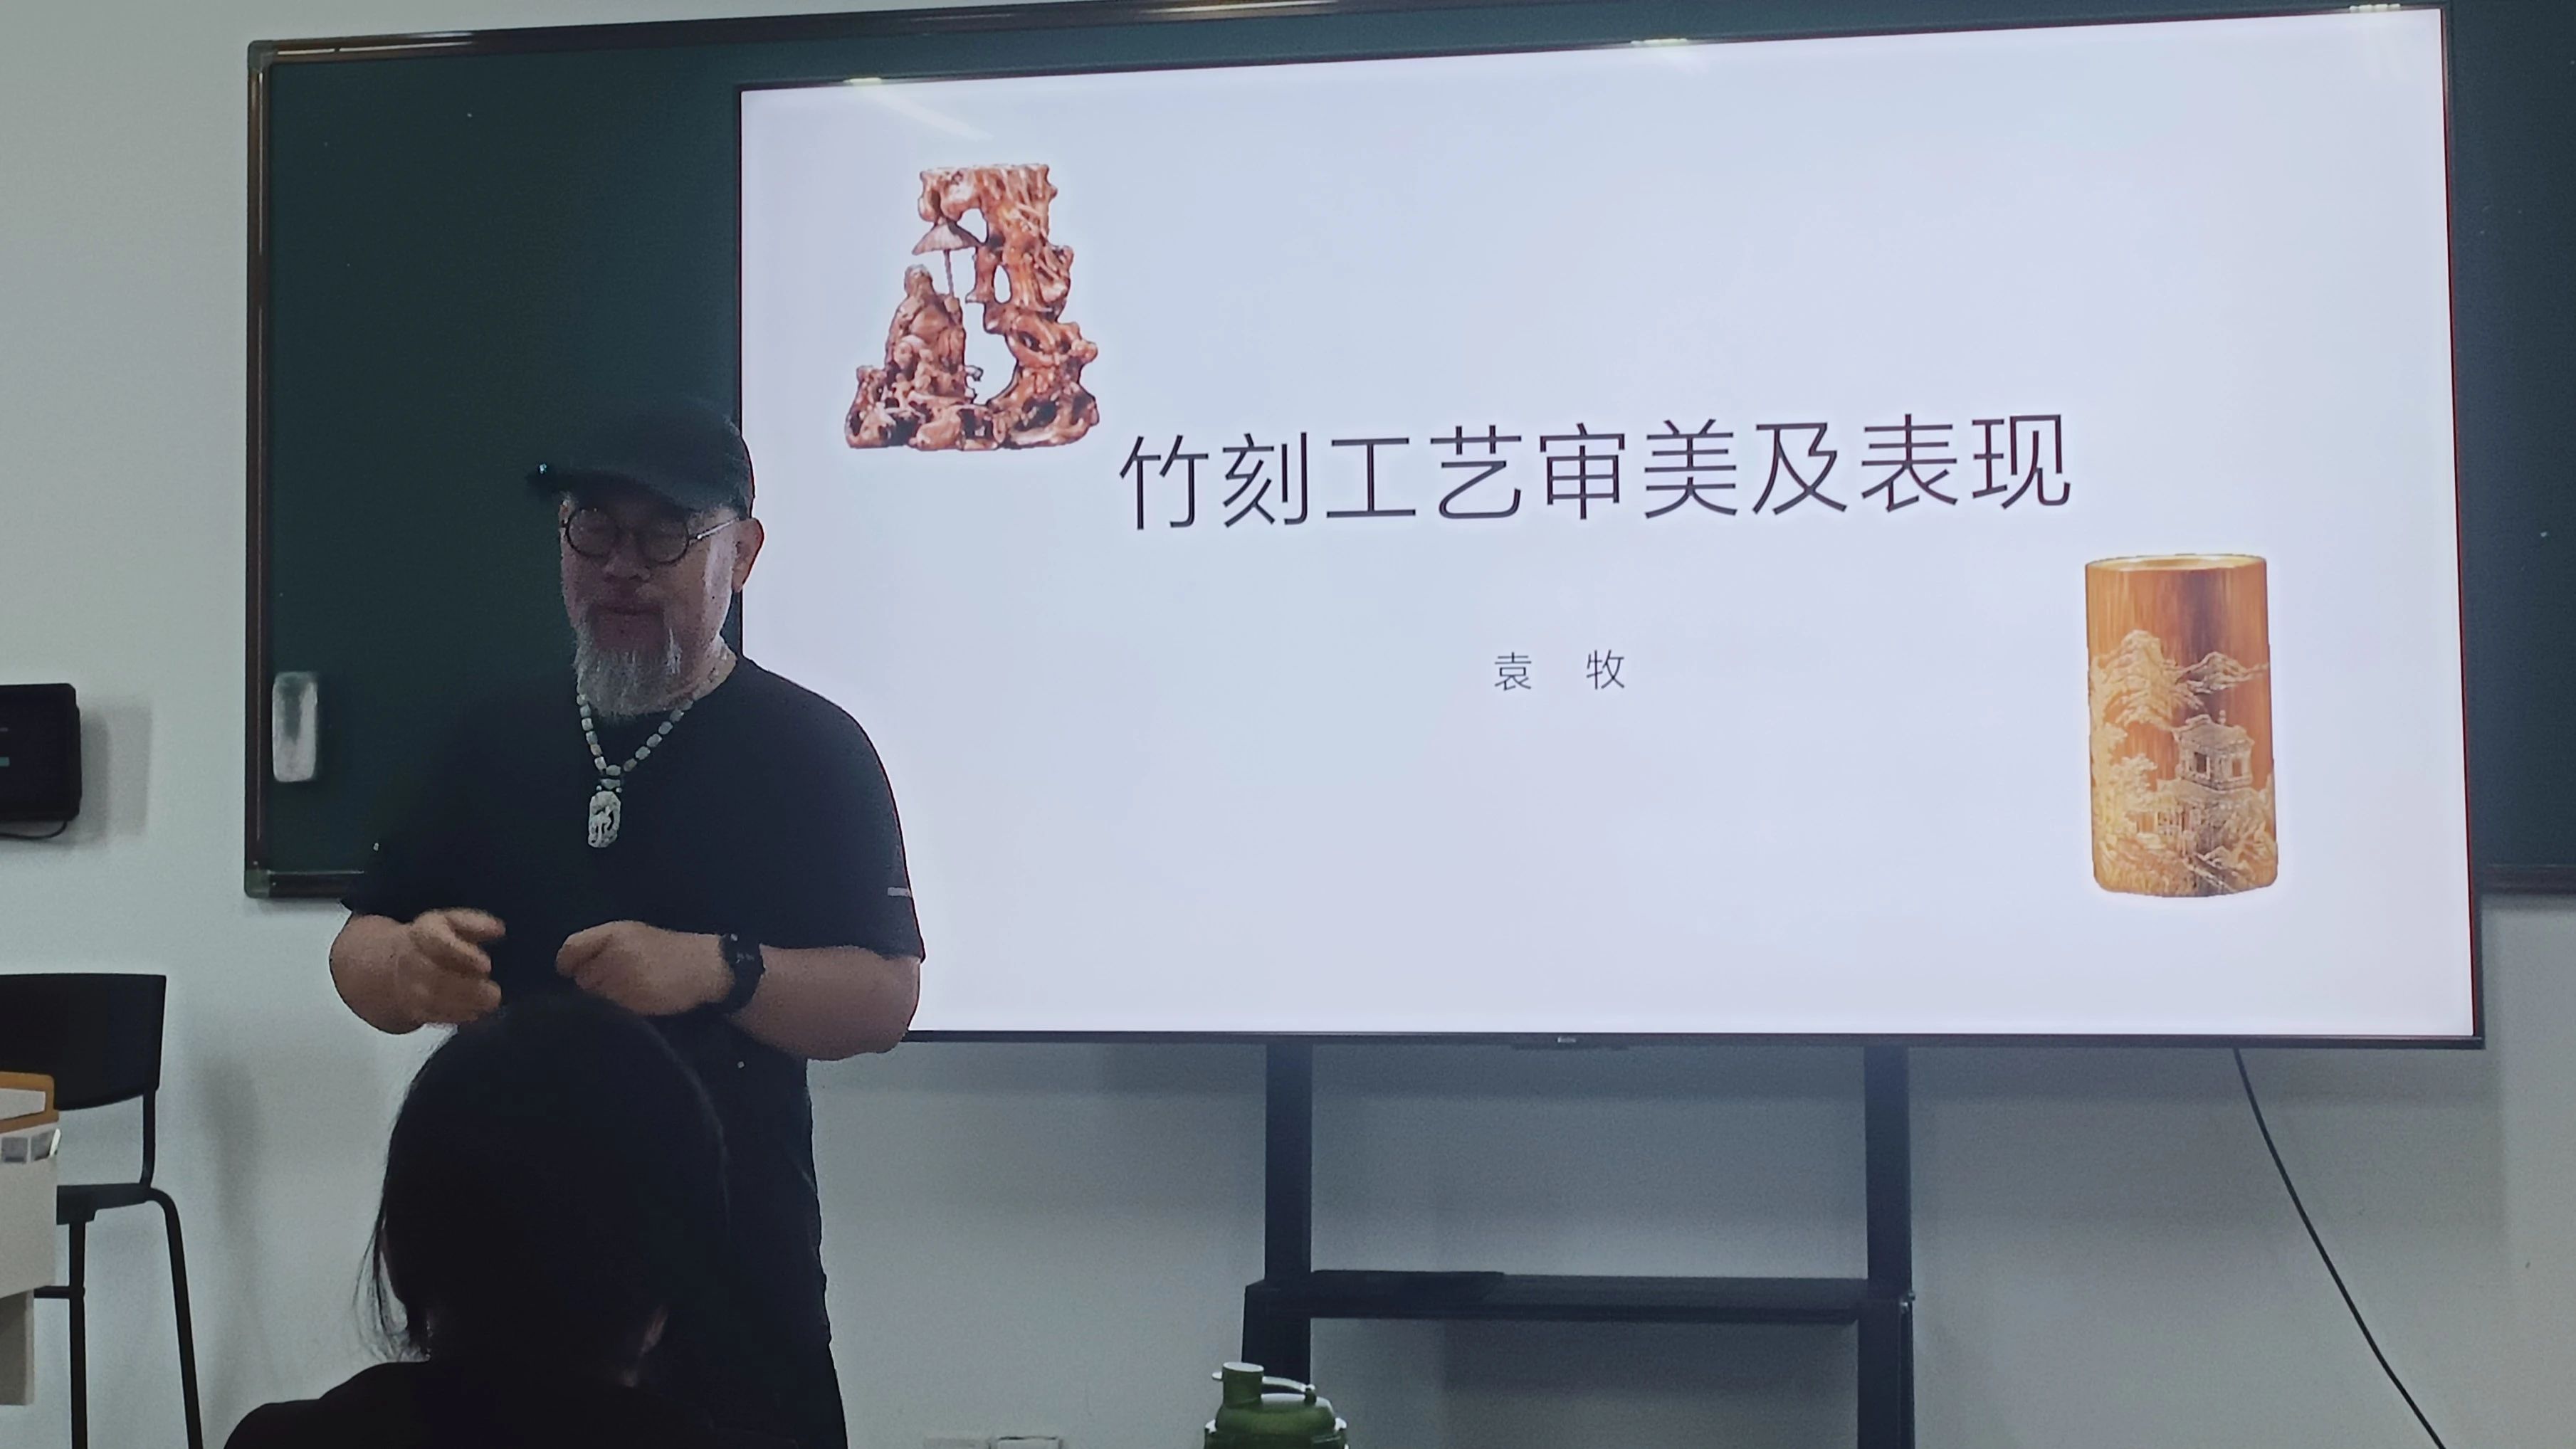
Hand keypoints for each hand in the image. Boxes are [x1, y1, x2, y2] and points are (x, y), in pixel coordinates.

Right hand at [393, 909, 505, 1025]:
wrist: (398, 963)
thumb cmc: (435, 941)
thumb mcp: (453, 923)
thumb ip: (476, 924)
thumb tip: (498, 929)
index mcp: (423, 934)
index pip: (438, 942)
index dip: (463, 954)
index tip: (487, 964)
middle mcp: (411, 961)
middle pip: (435, 976)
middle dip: (467, 987)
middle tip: (494, 993)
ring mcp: (408, 987)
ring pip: (432, 999)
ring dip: (463, 1004)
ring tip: (488, 1003)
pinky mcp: (412, 1007)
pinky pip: (430, 1015)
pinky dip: (454, 1016)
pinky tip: (474, 1013)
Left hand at [557, 921, 728, 1017]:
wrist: (704, 967)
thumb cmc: (668, 950)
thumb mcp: (634, 935)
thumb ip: (604, 945)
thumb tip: (573, 967)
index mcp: (614, 933)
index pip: (571, 949)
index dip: (567, 963)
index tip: (571, 971)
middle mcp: (614, 953)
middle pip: (581, 977)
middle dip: (592, 982)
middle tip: (612, 982)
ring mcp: (623, 978)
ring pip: (594, 996)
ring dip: (603, 998)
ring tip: (625, 992)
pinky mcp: (633, 1000)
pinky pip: (611, 1009)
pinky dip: (617, 1009)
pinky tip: (635, 1001)